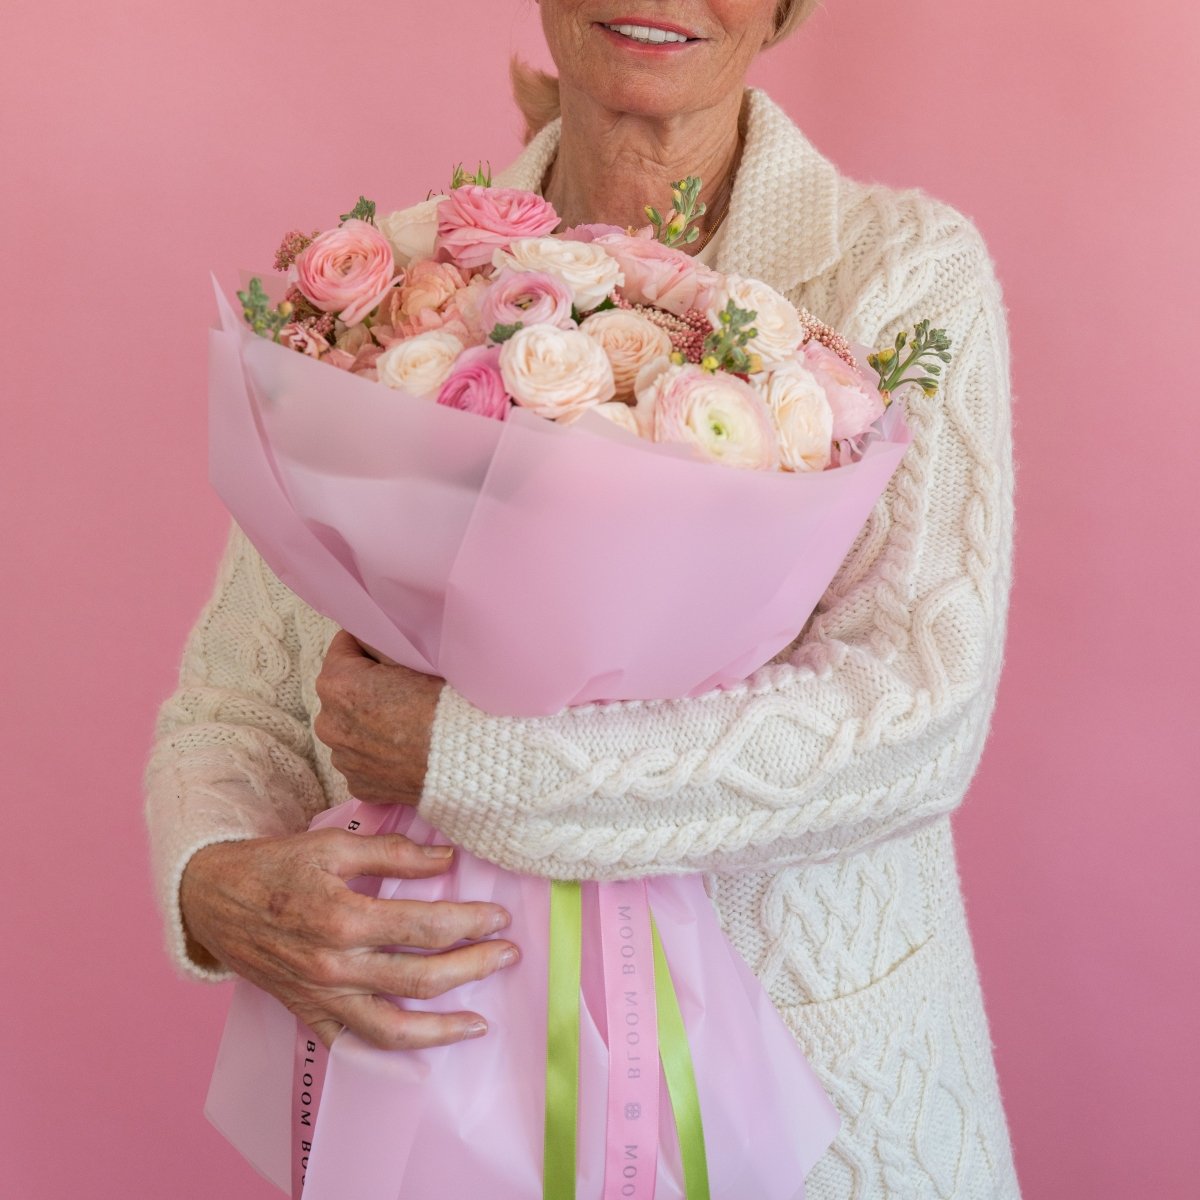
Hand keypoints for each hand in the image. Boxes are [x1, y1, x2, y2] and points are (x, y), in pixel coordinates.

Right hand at [180, 829, 517, 1048]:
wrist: (213, 899)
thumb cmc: (276, 866)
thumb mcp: (334, 846)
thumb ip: (395, 854)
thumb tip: (448, 859)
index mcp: (345, 919)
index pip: (427, 926)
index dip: (471, 921)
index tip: (500, 916)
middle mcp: (337, 966)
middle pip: (423, 978)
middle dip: (475, 967)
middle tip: (508, 954)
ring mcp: (323, 998)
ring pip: (394, 1028)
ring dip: (444, 1028)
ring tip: (480, 1024)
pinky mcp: (309, 1014)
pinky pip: (355, 1044)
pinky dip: (391, 1050)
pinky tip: (422, 1045)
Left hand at [314, 630, 443, 804]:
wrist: (466, 758)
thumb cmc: (441, 704)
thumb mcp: (411, 660)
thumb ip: (381, 647)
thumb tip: (371, 640)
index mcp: (337, 684)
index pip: (343, 648)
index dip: (367, 647)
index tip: (386, 652)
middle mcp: (328, 723)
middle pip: (342, 693)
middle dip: (364, 688)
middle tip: (400, 691)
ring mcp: (342, 758)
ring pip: (350, 729)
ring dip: (367, 723)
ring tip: (403, 725)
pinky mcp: (358, 784)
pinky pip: (362, 760)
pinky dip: (377, 754)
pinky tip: (403, 751)